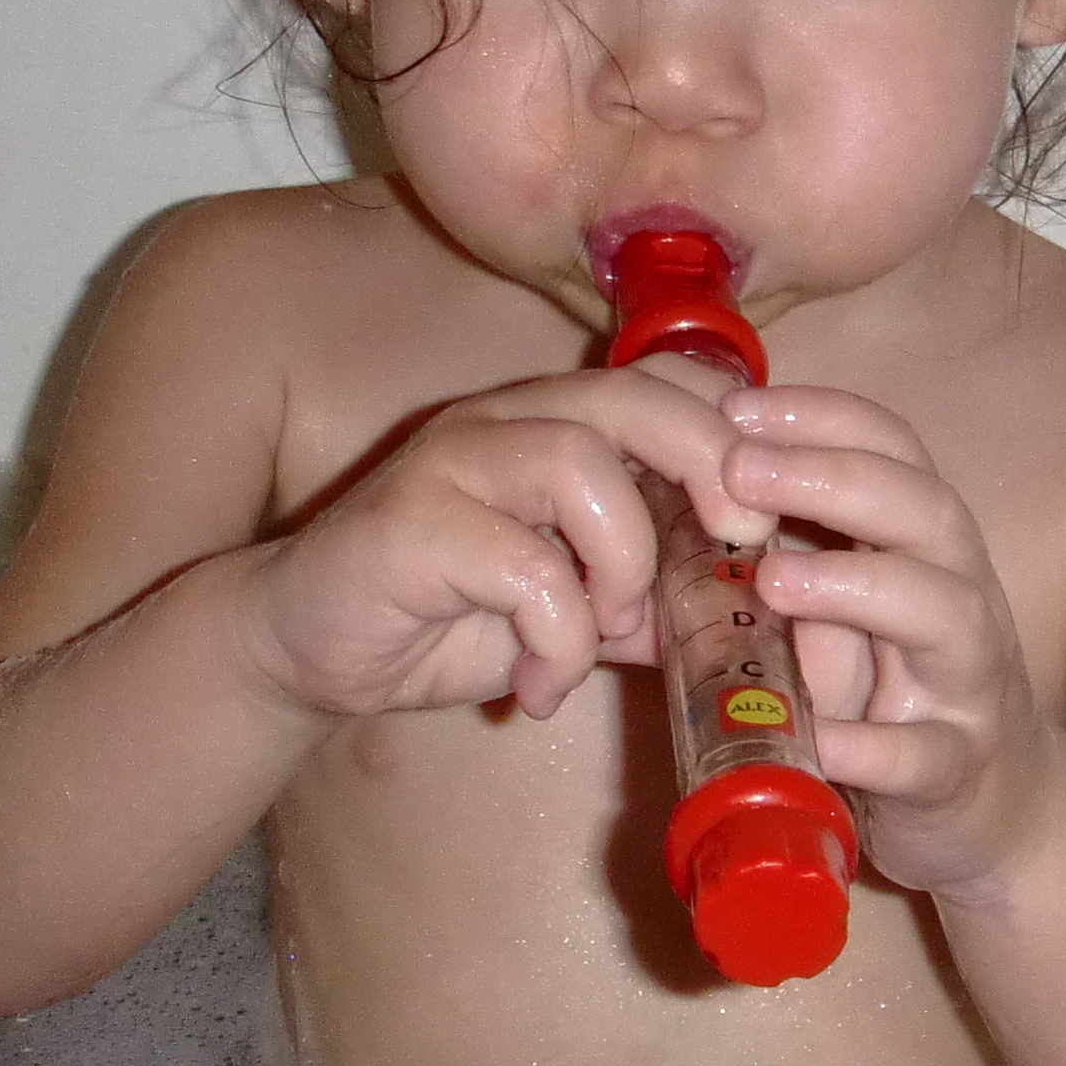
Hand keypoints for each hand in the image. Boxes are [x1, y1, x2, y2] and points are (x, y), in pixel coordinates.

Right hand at [237, 368, 774, 722]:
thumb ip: (648, 600)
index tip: (763, 518)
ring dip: (624, 562)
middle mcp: (505, 421)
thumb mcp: (570, 610)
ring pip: (580, 463)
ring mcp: (454, 462)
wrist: (302, 644)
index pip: (668, 377)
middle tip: (734, 550)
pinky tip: (538, 688)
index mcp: (553, 421)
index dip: (733, 431)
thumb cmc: (441, 615)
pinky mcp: (411, 524)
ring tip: (607, 634)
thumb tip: (747, 619)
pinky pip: (525, 568)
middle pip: (635, 396)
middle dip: (707, 469)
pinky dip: (557, 639)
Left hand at [721, 388, 1059, 897]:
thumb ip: (793, 551)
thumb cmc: (905, 692)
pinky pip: (924, 755)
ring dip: (857, 588)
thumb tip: (678, 493)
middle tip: (740, 467)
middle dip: (834, 479)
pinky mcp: (960, 771)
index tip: (737, 406)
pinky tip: (820, 739)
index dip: (823, 417)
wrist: (1001, 814)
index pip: (895, 451)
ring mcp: (969, 685)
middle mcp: (961, 598)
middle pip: (924, 512)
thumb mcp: (856, 609)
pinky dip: (874, 745)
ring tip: (772, 579)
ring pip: (942, 614)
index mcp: (928, 548)